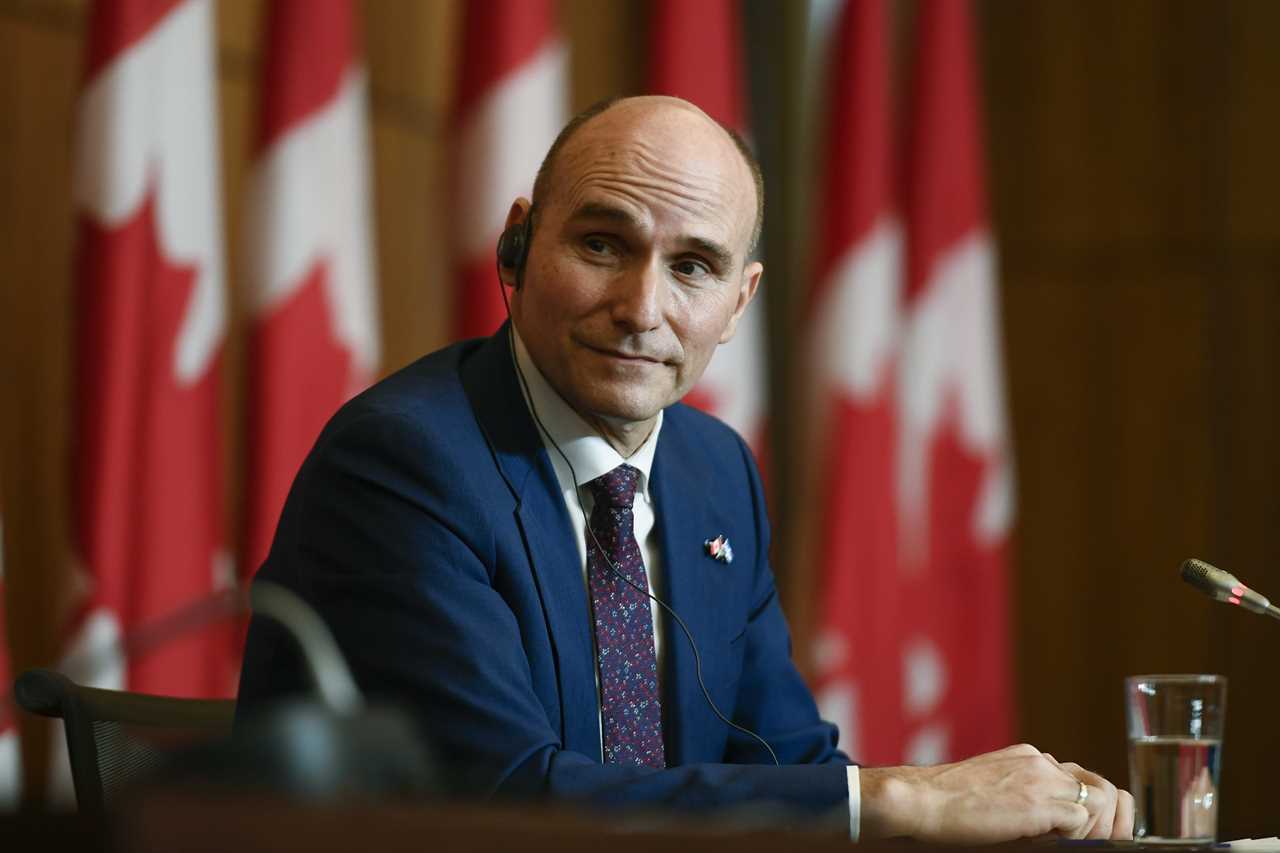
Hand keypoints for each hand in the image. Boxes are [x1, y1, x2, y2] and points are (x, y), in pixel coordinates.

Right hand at [859, 743, 1132, 843]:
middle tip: (1092, 840)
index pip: (1080, 777)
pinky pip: (1084, 820)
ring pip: (1102, 801)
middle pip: (1100, 786)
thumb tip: (1044, 820)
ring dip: (1097, 828)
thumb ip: (1020, 791)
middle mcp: (1040, 762)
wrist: (921, 798)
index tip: (1083, 831)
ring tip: (1076, 843)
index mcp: (1029, 757)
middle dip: (1106, 817)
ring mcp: (1041, 779)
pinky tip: (1055, 843)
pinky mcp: (1038, 803)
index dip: (1089, 806)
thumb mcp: (991, 786)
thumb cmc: (945, 801)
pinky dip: (1080, 837)